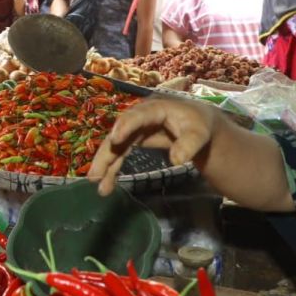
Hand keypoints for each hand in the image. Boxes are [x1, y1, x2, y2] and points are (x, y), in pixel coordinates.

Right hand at [88, 98, 219, 195]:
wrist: (198, 125)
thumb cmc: (198, 125)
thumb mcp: (199, 133)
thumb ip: (189, 144)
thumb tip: (176, 161)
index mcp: (156, 108)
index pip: (138, 115)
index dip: (125, 126)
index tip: (115, 140)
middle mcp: (140, 117)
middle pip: (119, 134)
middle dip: (107, 154)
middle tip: (96, 175)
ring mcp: (135, 129)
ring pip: (116, 146)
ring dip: (106, 165)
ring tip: (99, 186)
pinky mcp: (135, 139)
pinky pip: (120, 153)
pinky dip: (113, 168)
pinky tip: (107, 185)